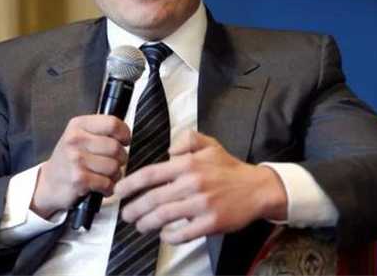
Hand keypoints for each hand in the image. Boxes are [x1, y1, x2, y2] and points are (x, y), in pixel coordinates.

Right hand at [31, 115, 130, 218]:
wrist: (48, 183)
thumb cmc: (69, 159)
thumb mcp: (80, 136)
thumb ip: (101, 131)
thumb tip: (126, 134)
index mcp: (78, 125)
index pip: (112, 123)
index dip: (124, 134)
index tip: (124, 141)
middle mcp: (75, 139)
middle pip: (115, 147)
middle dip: (120, 159)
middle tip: (113, 163)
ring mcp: (75, 159)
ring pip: (114, 166)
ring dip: (115, 175)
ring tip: (106, 176)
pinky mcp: (78, 179)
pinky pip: (107, 183)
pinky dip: (108, 188)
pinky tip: (101, 186)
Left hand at [114, 130, 286, 243]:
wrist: (257, 188)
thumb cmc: (229, 168)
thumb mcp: (209, 143)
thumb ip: (186, 140)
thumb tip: (169, 150)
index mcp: (188, 164)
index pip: (150, 174)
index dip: (130, 184)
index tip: (119, 191)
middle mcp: (193, 183)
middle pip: (153, 198)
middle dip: (134, 208)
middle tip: (125, 214)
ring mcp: (202, 204)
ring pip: (164, 216)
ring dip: (147, 223)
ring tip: (139, 225)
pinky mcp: (212, 222)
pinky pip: (183, 233)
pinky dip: (170, 236)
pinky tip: (164, 234)